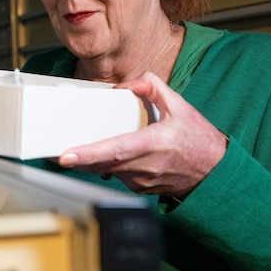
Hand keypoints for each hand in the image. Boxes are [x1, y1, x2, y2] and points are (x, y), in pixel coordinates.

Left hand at [59, 72, 227, 197]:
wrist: (215, 174)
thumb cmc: (199, 142)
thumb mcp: (182, 107)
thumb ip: (155, 89)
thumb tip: (133, 82)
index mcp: (155, 144)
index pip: (116, 150)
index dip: (89, 154)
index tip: (67, 155)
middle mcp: (146, 166)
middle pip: (102, 164)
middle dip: (78, 159)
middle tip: (55, 152)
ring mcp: (141, 181)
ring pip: (106, 171)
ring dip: (90, 162)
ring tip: (73, 152)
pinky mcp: (139, 187)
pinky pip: (115, 175)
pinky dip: (105, 165)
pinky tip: (101, 156)